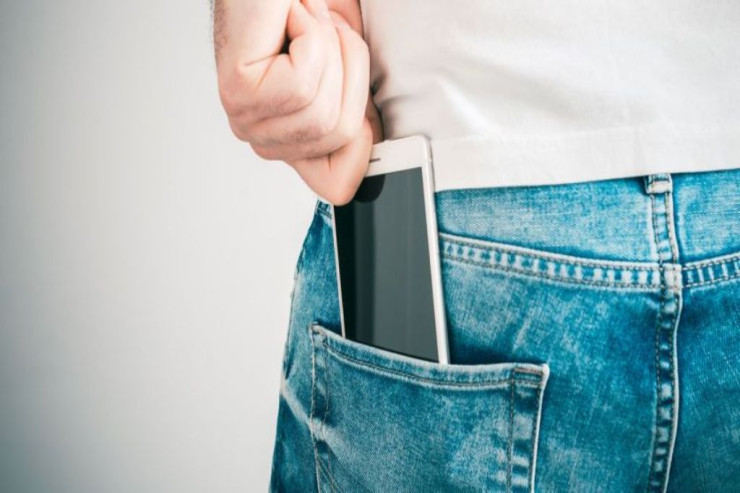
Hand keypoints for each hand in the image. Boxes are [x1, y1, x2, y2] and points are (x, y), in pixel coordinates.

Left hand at [215, 0, 382, 204]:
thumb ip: (362, 116)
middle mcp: (265, 136)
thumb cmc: (303, 13)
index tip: (365, 107)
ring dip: (331, 51)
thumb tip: (385, 152)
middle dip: (352, 74)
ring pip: (322, 110)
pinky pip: (302, 80)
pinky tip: (293, 19)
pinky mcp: (239, 91)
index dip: (366, 148)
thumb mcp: (350, 72)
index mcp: (292, 140)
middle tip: (331, 37)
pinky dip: (311, 35)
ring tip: (311, 24)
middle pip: (340, 134)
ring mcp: (248, 118)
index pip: (336, 186)